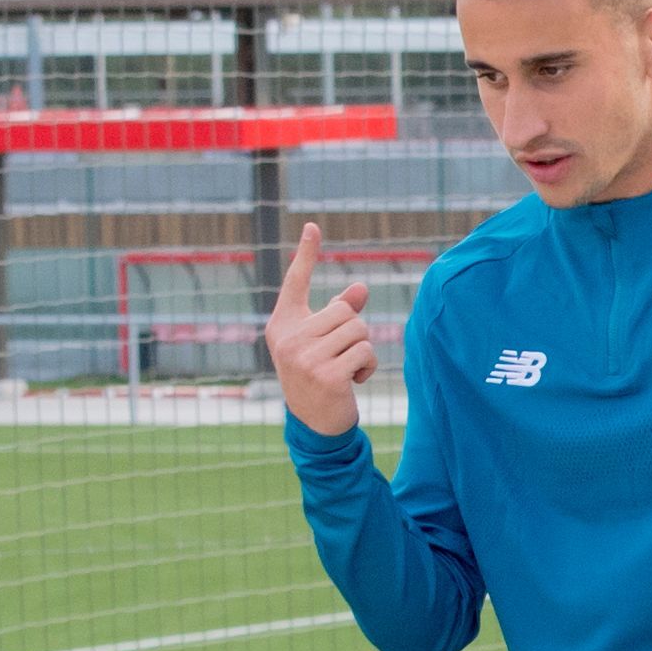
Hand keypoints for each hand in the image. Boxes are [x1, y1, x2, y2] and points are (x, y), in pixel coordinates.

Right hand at [265, 220, 374, 435]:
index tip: (313, 226)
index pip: (295, 282)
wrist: (314, 424)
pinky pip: (366, 352)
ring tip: (346, 369)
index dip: (306, 253)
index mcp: (284, 324)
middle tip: (341, 357)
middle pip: (344, 310)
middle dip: (354, 332)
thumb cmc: (319, 376)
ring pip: (359, 330)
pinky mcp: (326, 375)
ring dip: (363, 351)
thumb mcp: (325, 342)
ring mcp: (304, 357)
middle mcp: (288, 337)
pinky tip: (353, 382)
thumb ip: (339, 314)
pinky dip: (368, 367)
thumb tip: (360, 288)